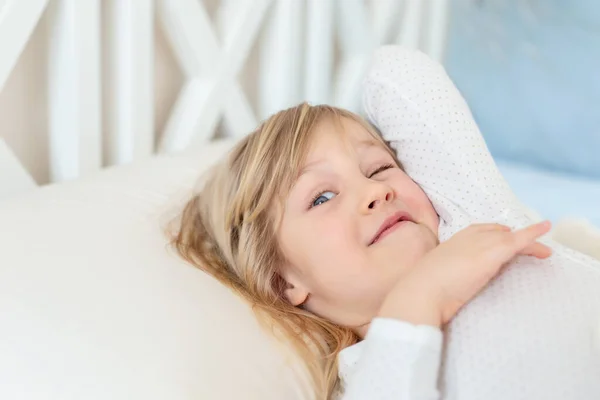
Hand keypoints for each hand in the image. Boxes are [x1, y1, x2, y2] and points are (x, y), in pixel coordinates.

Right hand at [378, 221, 551, 326]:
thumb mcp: (436, 276)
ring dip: (528, 243)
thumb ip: (446, 274)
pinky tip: (545, 229)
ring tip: (543, 251)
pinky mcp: (493, 253)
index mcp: (452, 242)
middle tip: (525, 247)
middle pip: (496, 233)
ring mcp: (480, 244)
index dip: (493, 236)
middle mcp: (466, 238)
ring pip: (509, 239)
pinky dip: (533, 233)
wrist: (421, 291)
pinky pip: (518, 241)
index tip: (503, 241)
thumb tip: (449, 285)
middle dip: (512, 239)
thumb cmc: (422, 289)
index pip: (478, 232)